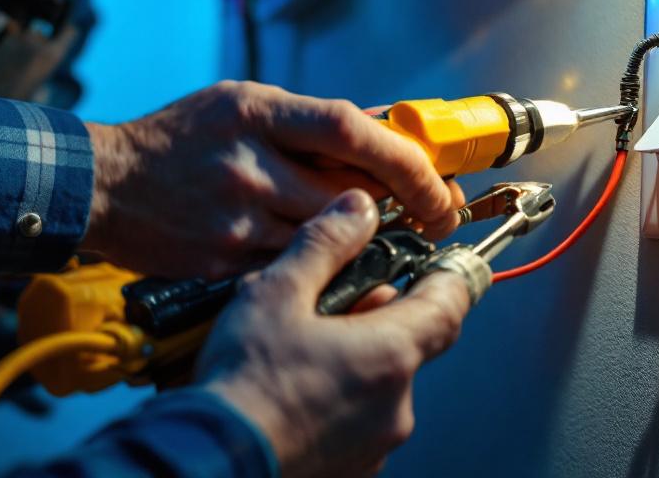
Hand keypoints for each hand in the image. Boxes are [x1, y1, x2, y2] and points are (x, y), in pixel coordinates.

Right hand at [82, 81, 464, 279]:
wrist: (101, 185)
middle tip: (429, 216)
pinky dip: (314, 267)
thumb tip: (386, 132)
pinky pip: (290, 269)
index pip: (352, 132)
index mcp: (257, 113)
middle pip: (349, 194)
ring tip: (374, 236)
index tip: (439, 187)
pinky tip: (318, 262)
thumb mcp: (243, 104)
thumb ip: (309, 120)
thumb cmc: (179, 139)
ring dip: (358, 242)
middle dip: (397, 209)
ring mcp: (235, 218)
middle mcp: (248, 163)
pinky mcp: (223, 262)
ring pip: (325, 240)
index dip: (408, 162)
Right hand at [198, 190, 471, 476]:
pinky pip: (355, 421)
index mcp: (391, 354)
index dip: (442, 274)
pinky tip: (287, 392)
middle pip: (405, 341)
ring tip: (293, 349)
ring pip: (377, 383)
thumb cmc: (244, 379)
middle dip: (371, 316)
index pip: (449, 304)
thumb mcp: (278, 292)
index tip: (428, 262)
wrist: (210, 459)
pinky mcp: (350, 467)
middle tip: (322, 304)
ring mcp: (374, 444)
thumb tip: (357, 207)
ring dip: (350, 360)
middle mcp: (396, 405)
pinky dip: (332, 400)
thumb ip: (325, 243)